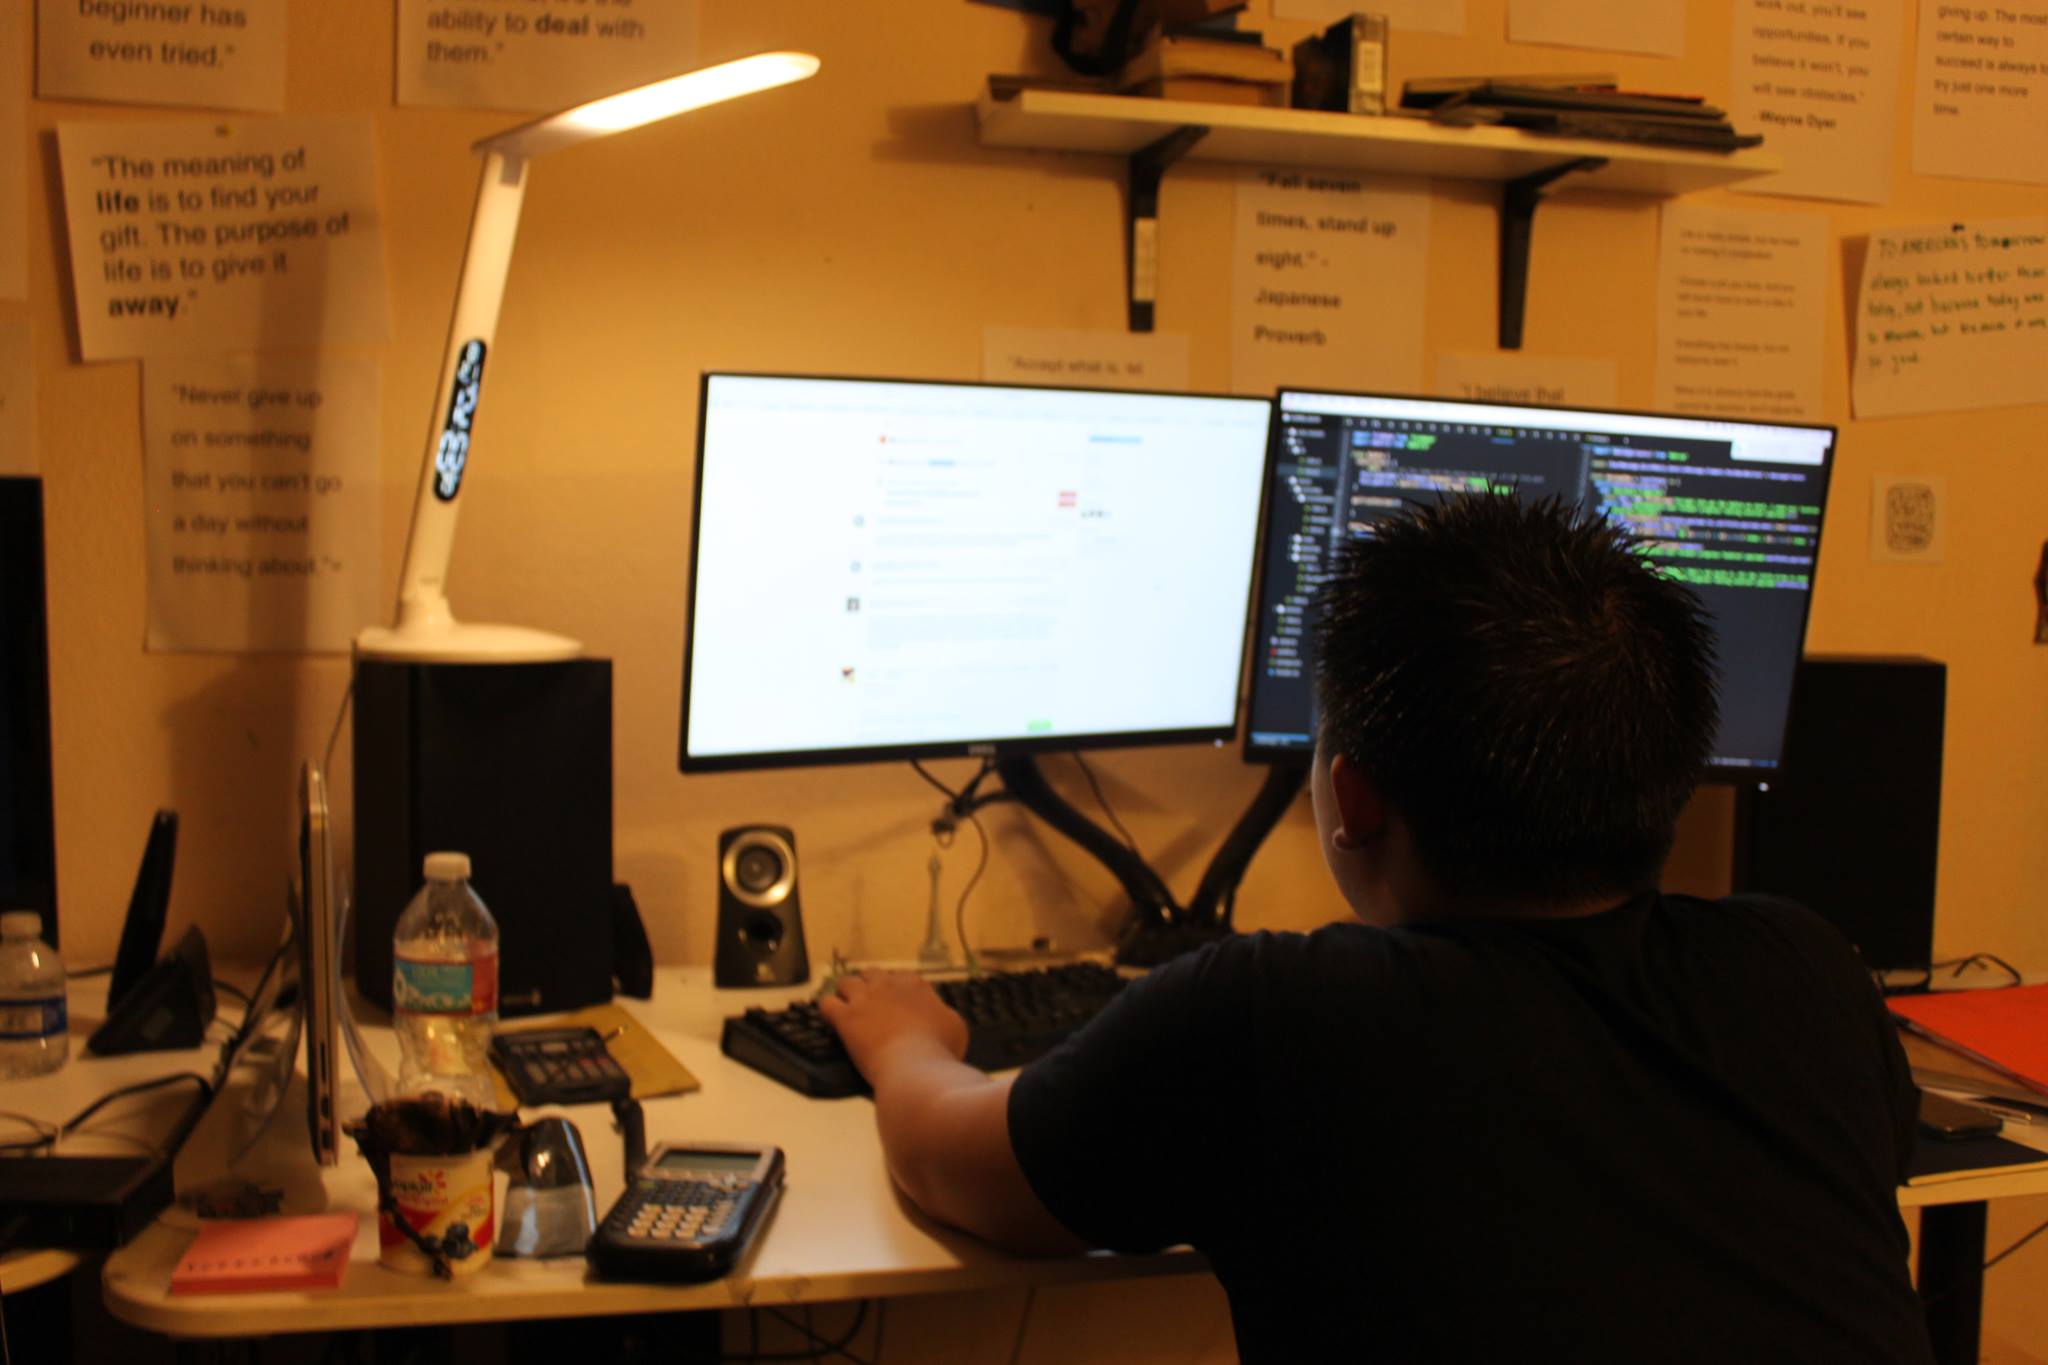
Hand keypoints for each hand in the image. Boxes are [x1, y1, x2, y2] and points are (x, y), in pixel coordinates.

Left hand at [818, 970, 968, 1084]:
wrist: (915, 1067)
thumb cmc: (940, 1051)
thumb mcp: (955, 1028)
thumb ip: (943, 1015)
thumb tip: (938, 1015)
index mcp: (915, 985)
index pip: (901, 978)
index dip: (896, 991)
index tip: (896, 1005)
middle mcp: (888, 985)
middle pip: (872, 974)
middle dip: (869, 986)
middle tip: (869, 1004)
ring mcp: (865, 999)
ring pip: (846, 982)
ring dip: (845, 993)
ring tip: (845, 1007)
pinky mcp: (846, 1017)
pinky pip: (826, 1004)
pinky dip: (826, 1011)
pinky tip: (829, 1019)